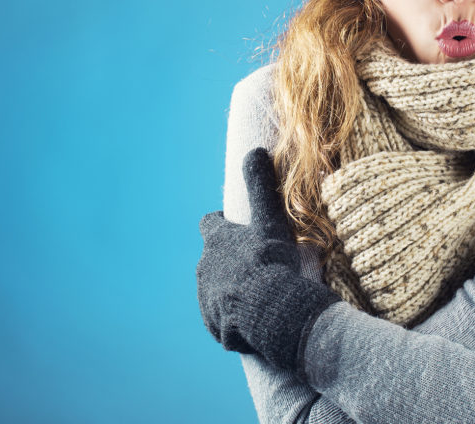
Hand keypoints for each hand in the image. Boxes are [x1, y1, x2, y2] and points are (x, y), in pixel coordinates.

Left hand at [196, 147, 340, 373]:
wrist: (270, 309)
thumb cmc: (271, 261)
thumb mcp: (269, 219)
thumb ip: (260, 185)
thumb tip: (255, 150)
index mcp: (215, 240)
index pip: (209, 224)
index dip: (221, 224)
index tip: (234, 226)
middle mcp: (204, 267)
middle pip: (213, 259)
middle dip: (229, 261)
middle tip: (256, 264)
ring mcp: (206, 297)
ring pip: (217, 289)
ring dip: (232, 290)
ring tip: (259, 294)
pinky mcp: (213, 323)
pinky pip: (222, 318)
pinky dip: (235, 317)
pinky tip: (256, 318)